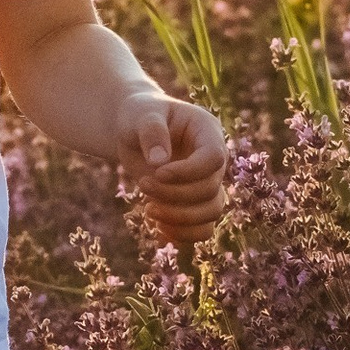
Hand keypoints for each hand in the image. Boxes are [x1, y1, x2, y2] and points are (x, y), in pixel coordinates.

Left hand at [117, 90, 228, 244]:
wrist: (134, 129)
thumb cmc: (139, 115)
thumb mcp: (141, 114)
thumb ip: (151, 132)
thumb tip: (158, 163)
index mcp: (208, 132)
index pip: (214, 158)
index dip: (188, 172)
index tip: (158, 173)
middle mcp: (215, 160)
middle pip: (209, 189)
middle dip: (174, 194)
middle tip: (143, 184)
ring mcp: (208, 182)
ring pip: (211, 212)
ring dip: (180, 218)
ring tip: (148, 210)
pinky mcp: (196, 202)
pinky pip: (203, 228)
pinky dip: (183, 234)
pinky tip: (159, 230)